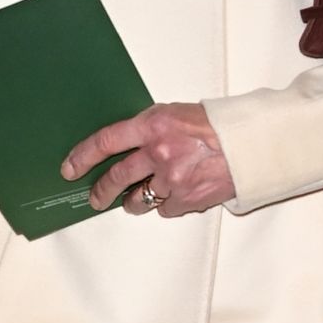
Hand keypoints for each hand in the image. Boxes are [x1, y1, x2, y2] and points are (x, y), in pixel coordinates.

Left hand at [61, 101, 235, 218]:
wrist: (253, 143)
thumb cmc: (219, 125)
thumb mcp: (178, 113)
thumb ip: (151, 128)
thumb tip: (126, 143)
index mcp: (154, 125)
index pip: (106, 141)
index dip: (83, 156)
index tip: (70, 168)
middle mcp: (160, 153)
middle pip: (117, 178)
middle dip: (101, 191)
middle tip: (95, 198)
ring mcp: (173, 179)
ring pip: (139, 199)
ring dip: (133, 202)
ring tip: (134, 200)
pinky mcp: (188, 199)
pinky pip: (166, 208)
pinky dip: (167, 204)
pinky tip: (175, 194)